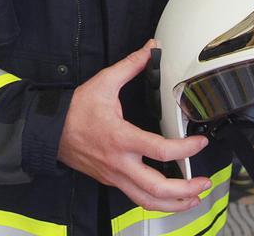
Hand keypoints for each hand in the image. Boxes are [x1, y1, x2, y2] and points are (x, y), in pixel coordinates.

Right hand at [58, 40, 211, 212]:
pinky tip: (170, 195)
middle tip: (203, 182)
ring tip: (193, 198)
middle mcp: (119, 163)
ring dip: (173, 204)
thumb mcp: (103, 83)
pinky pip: (137, 197)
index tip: (200, 143)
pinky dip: (157, 200)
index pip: (160, 150)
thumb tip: (150, 49)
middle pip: (156, 189)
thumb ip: (131, 66)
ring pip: (147, 201)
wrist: (50, 131)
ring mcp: (115, 176)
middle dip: (185, 191)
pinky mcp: (112, 181)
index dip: (185, 149)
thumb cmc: (75, 111)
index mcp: (120, 138)